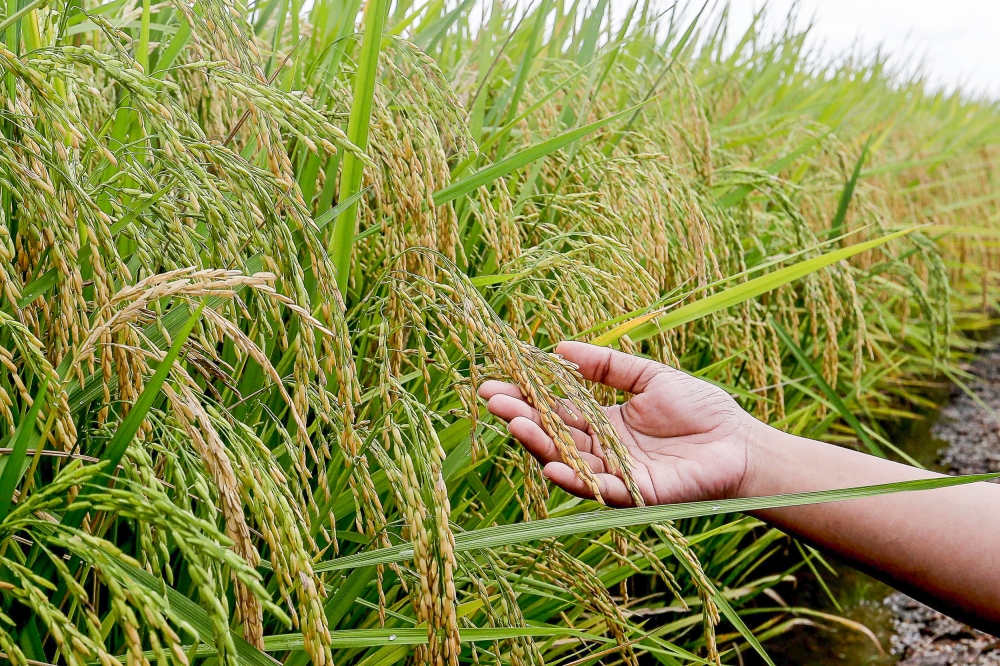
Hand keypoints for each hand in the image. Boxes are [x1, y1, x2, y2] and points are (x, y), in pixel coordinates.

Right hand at [478, 341, 762, 506]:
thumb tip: (559, 348)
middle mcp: (603, 450)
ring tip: (514, 423)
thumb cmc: (702, 410)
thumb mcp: (649, 377)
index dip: (526, 398)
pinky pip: (600, 489)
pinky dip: (575, 480)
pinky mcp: (637, 494)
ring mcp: (616, 474)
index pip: (555, 410)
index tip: (494, 383)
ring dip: (540, 444)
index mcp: (603, 424)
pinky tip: (551, 466)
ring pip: (569, 460)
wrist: (742, 442)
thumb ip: (608, 366)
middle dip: (522, 417)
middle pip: (554, 434)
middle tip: (492, 399)